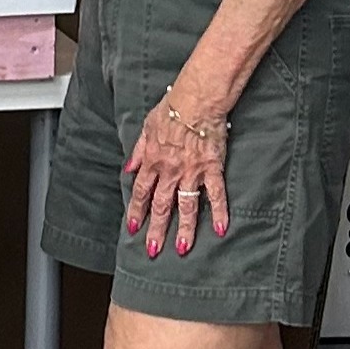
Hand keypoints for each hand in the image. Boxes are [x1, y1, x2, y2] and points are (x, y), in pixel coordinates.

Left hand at [123, 92, 231, 260]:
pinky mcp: (212, 168)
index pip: (141, 191)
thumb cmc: (173, 107)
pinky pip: (217, 194)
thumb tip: (128, 168)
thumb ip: (138, 150)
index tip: (133, 228)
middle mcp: (170, 170)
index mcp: (153, 160)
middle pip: (161, 205)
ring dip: (184, 229)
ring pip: (186, 206)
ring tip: (182, 248)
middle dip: (156, 230)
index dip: (137, 211)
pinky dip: (219, 212)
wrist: (196, 99)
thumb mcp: (147, 126)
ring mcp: (192, 171)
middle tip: (153, 250)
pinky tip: (221, 228)